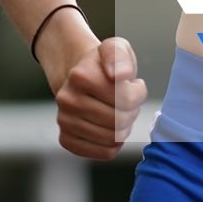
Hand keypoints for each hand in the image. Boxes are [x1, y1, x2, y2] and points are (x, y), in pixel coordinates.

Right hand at [53, 36, 147, 160]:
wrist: (81, 76)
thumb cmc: (104, 64)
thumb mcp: (116, 48)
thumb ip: (119, 56)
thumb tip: (118, 75)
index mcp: (80, 75)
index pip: (126, 98)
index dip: (138, 93)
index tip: (133, 84)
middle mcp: (67, 99)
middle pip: (120, 121)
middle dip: (131, 112)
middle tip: (127, 102)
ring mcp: (64, 121)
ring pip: (112, 139)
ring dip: (124, 129)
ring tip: (119, 113)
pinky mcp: (66, 139)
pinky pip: (102, 153)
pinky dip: (113, 145)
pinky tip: (111, 129)